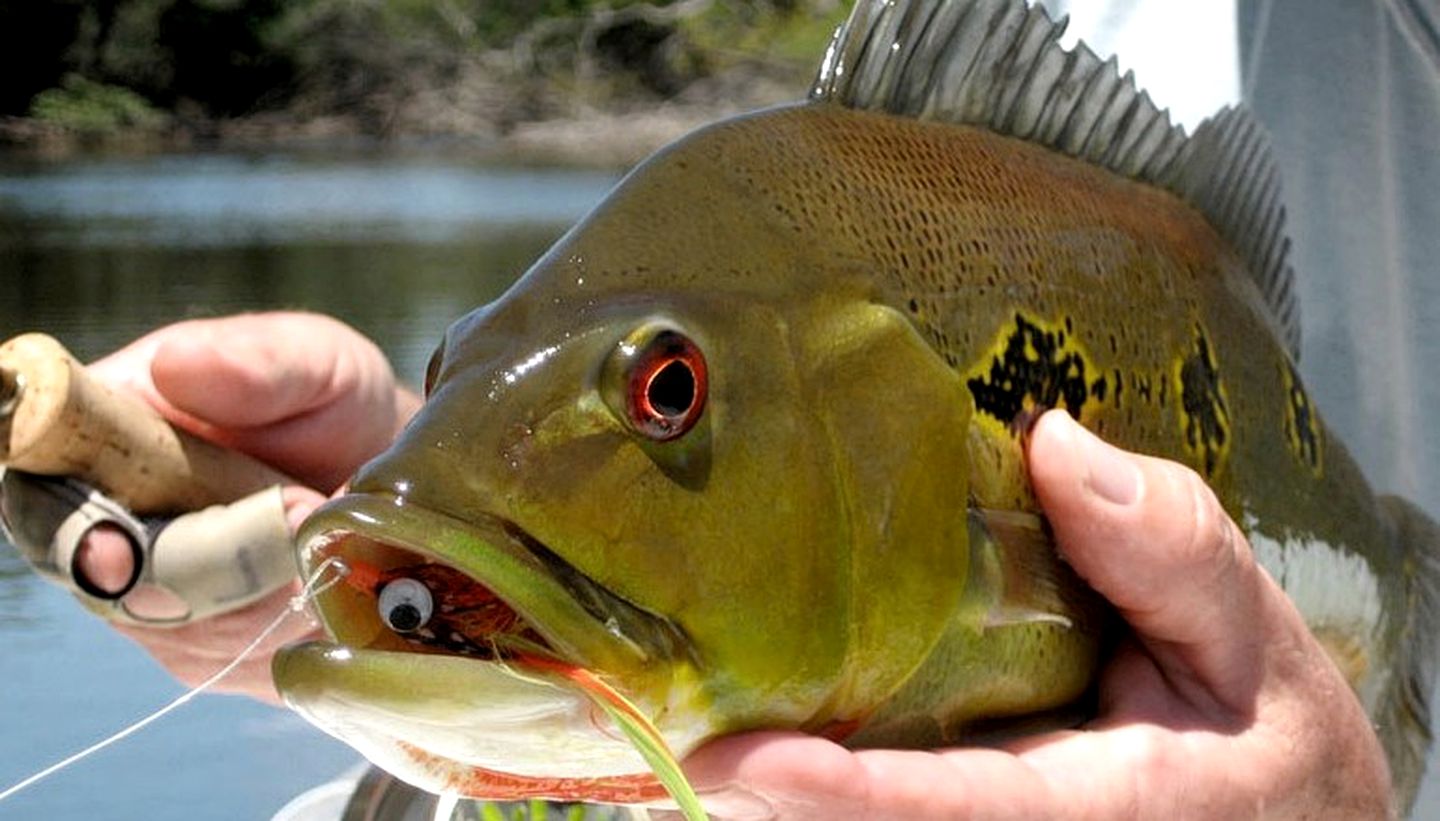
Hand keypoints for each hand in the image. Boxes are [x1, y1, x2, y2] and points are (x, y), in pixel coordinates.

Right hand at [80, 312, 420, 702]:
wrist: (393, 469)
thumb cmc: (333, 402)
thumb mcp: (315, 361)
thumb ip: (257, 362)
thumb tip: (174, 366)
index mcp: (103, 438)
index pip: (40, 499)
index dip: (71, 530)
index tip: (121, 549)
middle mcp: (111, 529)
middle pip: (112, 586)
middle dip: (210, 565)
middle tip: (302, 511)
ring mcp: (159, 601)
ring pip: (186, 634)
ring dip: (270, 593)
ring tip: (331, 530)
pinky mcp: (214, 652)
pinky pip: (240, 663)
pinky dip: (296, 627)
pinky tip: (336, 580)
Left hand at [684, 410, 1390, 818]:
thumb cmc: (1264, 740)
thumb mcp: (1255, 643)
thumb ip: (1172, 551)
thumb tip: (1054, 443)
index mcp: (1094, 810)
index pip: (955, 815)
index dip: (842, 800)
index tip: (735, 766)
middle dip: (754, 808)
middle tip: (644, 730)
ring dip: (755, 807)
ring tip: (652, 729)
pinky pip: (880, 811)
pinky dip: (794, 793)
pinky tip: (729, 742)